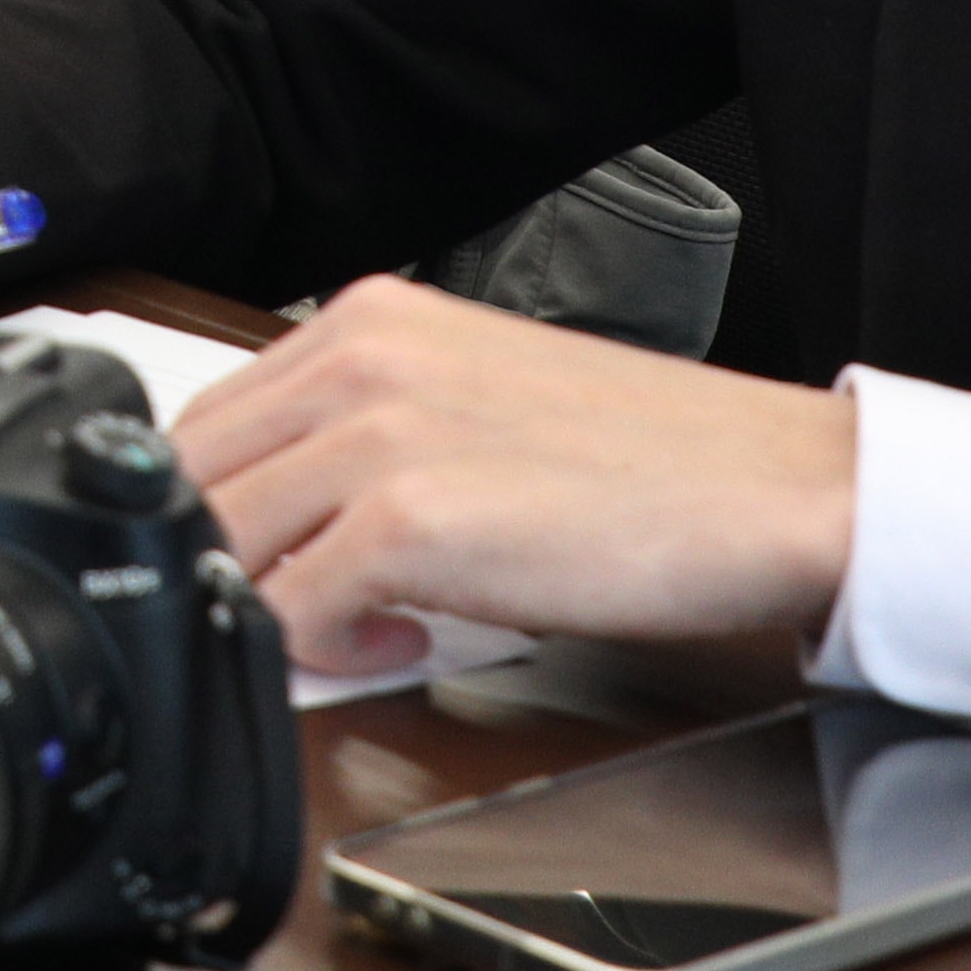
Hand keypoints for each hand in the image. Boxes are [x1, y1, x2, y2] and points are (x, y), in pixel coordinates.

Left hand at [163, 275, 857, 675]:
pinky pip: (293, 611)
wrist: (773, 484)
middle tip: (291, 608)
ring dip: (269, 605)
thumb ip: (372, 436)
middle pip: (197, 480)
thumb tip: (292, 518)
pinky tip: (403, 643)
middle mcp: (359, 360)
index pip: (211, 419)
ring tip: (355, 624)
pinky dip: (326, 649)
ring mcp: (378, 438)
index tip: (253, 559)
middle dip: (224, 560)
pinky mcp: (411, 523)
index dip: (214, 507)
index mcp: (368, 320)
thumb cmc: (648, 456)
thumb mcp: (475, 403)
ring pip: (224, 543)